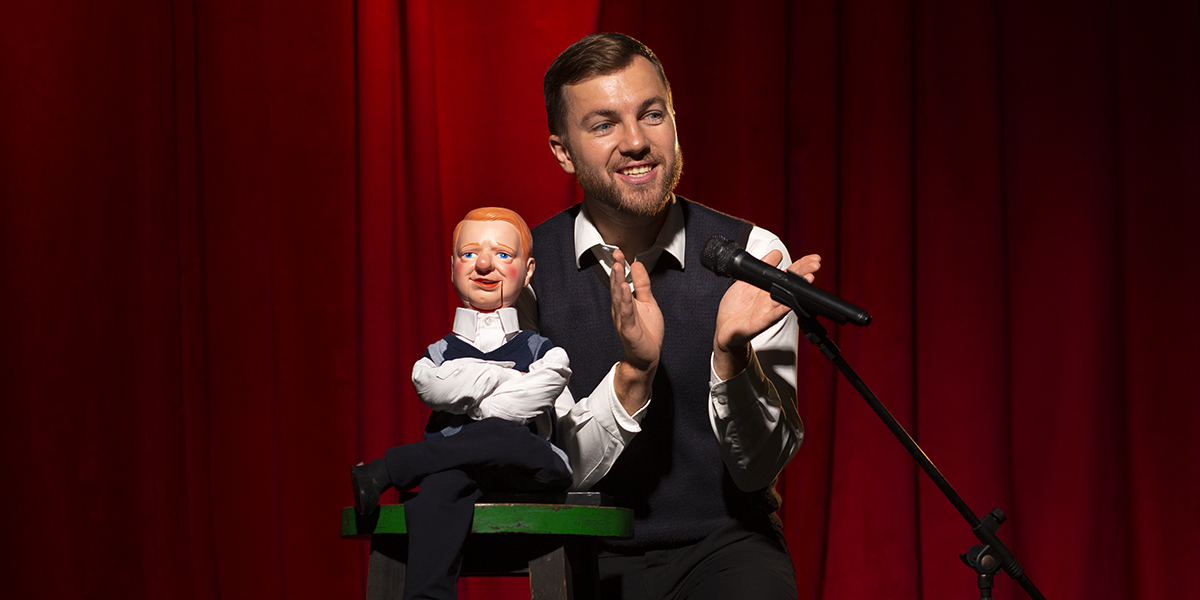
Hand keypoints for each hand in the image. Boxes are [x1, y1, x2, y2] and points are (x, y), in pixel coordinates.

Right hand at [610, 249, 662, 413]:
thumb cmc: (646, 333)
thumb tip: (637, 265)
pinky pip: (626, 313)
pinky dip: (625, 301)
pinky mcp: (629, 330)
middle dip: (616, 269)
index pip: (620, 280)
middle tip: (616, 254)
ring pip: (619, 298)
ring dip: (617, 281)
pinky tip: (625, 289)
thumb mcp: (648, 303)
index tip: (619, 252)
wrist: (646, 358)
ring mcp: (623, 319)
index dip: (619, 266)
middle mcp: (621, 309)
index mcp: (625, 302)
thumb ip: (643, 284)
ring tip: (617, 266)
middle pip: (617, 286)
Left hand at [712, 251, 820, 379]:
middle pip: (793, 283)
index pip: (790, 273)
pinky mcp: (762, 321)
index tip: (813, 258)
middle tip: (815, 265)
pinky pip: (775, 314)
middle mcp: (773, 298)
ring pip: (788, 297)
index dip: (801, 264)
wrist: (725, 328)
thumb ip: (760, 266)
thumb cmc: (736, 307)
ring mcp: (770, 310)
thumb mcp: (746, 280)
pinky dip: (783, 308)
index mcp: (770, 287)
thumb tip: (776, 253)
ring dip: (799, 289)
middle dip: (805, 273)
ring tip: (809, 278)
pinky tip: (791, 301)